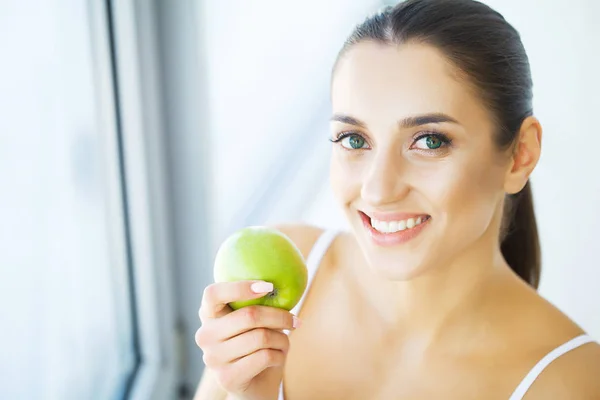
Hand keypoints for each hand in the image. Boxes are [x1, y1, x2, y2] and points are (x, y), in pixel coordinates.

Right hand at [195, 280, 299, 399]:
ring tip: (284, 342)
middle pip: (249, 315)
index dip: (240, 287)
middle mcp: (205, 335)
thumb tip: (279, 290)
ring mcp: (213, 358)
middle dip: (279, 316)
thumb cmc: (256, 348)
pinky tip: (278, 357)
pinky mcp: (227, 377)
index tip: (268, 286)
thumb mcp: (254, 324)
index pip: (213, 294)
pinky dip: (279, 355)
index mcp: (209, 315)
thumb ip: (259, 307)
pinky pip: (265, 356)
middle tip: (295, 320)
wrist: (253, 389)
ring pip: (261, 336)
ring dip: (282, 339)